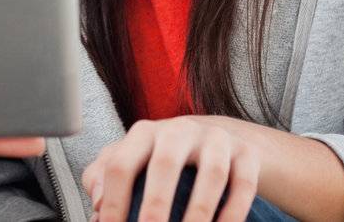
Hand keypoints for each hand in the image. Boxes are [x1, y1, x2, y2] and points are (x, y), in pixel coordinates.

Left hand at [82, 117, 259, 221]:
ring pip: (211, 174)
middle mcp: (179, 130)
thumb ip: (104, 177)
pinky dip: (232, 213)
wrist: (217, 137)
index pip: (120, 164)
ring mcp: (216, 139)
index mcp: (144, 133)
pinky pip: (243, 185)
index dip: (113, 201)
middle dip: (155, 205)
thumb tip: (97, 207)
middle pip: (164, 165)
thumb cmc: (163, 156)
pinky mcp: (246, 154)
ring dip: (198, 213)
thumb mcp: (131, 158)